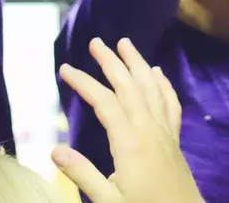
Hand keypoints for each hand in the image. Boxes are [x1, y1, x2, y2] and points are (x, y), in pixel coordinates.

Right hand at [53, 38, 203, 202]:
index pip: (104, 102)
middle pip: (129, 86)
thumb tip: (54, 150)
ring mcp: (165, 133)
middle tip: (96, 42)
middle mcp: (149, 130)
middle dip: (111, 62)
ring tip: (126, 43)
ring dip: (137, 64)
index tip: (65, 68)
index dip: (84, 82)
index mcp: (130, 142)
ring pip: (151, 88)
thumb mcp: (108, 201)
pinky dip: (163, 84)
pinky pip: (170, 103)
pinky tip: (158, 73)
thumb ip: (83, 174)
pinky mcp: (175, 140)